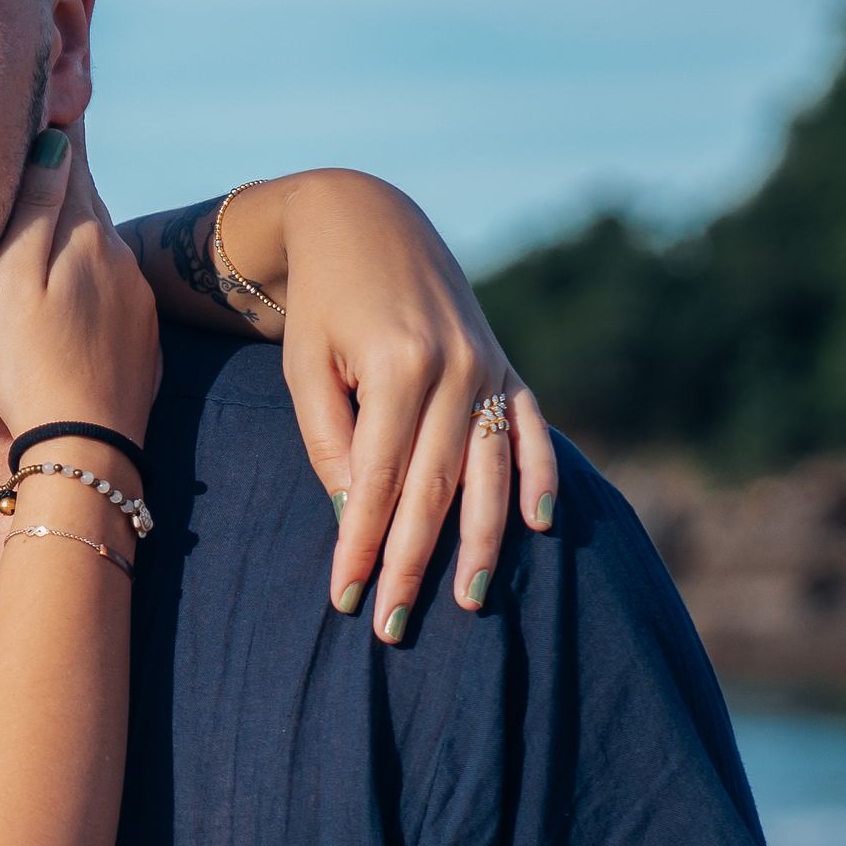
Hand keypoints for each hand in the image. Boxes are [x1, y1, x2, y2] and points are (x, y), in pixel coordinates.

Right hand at [0, 123, 158, 449]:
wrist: (86, 449)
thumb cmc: (31, 367)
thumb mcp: (14, 282)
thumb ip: (34, 208)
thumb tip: (57, 141)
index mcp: (86, 235)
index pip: (74, 160)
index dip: (64, 122)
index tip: (64, 75)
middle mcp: (121, 258)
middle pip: (89, 199)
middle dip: (71, 170)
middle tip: (56, 126)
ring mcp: (137, 300)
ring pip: (101, 246)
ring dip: (78, 229)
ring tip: (52, 215)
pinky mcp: (143, 338)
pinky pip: (114, 289)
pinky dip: (92, 277)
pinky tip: (73, 293)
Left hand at [226, 172, 558, 639]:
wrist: (363, 220)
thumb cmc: (319, 306)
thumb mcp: (305, 368)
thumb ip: (330, 440)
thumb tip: (355, 515)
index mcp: (397, 367)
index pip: (376, 481)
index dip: (362, 544)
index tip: (346, 597)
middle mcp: (455, 368)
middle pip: (436, 487)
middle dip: (415, 561)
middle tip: (394, 625)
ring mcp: (489, 365)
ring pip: (490, 471)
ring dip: (484, 542)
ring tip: (473, 602)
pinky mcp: (506, 363)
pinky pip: (531, 428)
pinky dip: (540, 477)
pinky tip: (541, 527)